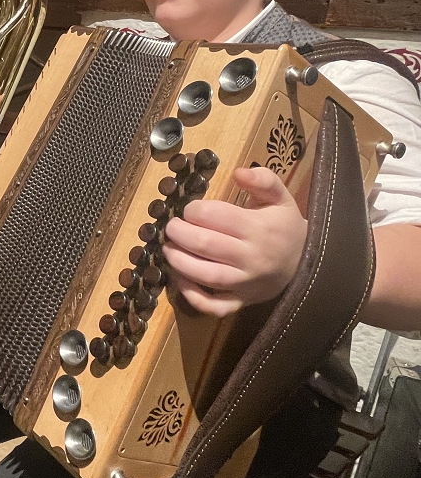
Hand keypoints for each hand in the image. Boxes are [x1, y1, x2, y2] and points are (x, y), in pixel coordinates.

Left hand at [161, 166, 307, 316]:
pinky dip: (193, 297)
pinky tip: (180, 280)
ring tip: (168, 249)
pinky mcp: (242, 302)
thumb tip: (238, 171)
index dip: (195, 210)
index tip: (189, 209)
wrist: (308, 264)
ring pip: (206, 276)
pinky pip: (215, 305)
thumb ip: (263, 180)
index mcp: (258, 228)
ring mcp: (245, 283)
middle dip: (179, 233)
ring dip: (179, 262)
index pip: (216, 216)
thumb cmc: (285, 227)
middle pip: (205, 245)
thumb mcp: (281, 198)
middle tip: (170, 227)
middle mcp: (251, 257)